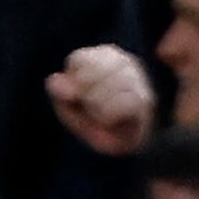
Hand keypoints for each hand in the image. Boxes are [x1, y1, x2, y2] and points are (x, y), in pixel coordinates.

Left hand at [45, 44, 153, 158]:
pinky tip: (111, 121)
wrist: (124, 143)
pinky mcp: (145, 99)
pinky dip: (109, 116)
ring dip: (97, 108)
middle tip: (91, 108)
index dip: (72, 83)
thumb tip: (53, 80)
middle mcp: (124, 61)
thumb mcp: (70, 106)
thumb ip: (61, 93)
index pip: (78, 60)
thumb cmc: (95, 119)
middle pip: (92, 72)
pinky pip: (120, 104)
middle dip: (84, 95)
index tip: (78, 97)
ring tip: (101, 115)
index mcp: (104, 55)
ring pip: (106, 87)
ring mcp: (137, 78)